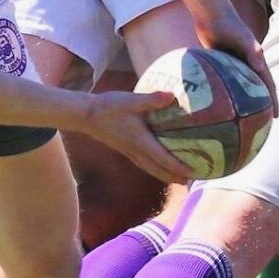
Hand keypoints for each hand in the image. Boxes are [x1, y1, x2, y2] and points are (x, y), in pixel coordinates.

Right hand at [78, 90, 193, 183]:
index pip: (163, 158)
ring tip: (178, 179)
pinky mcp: (124, 148)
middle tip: (190, 181)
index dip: (179, 167)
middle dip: (174, 177)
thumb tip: (172, 96)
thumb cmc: (107, 107)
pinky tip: (156, 165)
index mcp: (140, 141)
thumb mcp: (130, 100)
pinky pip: (143, 163)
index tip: (194, 173)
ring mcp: (129, 151)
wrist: (84, 115)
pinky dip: (154, 168)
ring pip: (150, 168)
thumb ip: (152, 99)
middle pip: (158, 170)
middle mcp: (135, 150)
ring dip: (164, 175)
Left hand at [194, 9, 278, 116]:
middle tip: (257, 123)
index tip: (275, 118)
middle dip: (258, 105)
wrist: (212, 14)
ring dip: (239, 100)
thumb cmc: (230, 25)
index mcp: (256, 61)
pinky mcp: (217, 61)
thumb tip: (261, 68)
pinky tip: (213, 102)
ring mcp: (232, 63)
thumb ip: (253, 52)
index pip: (267, 86)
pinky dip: (220, 90)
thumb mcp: (244, 39)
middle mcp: (245, 64)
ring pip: (237, 86)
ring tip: (237, 117)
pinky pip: (220, 79)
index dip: (273, 102)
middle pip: (254, 89)